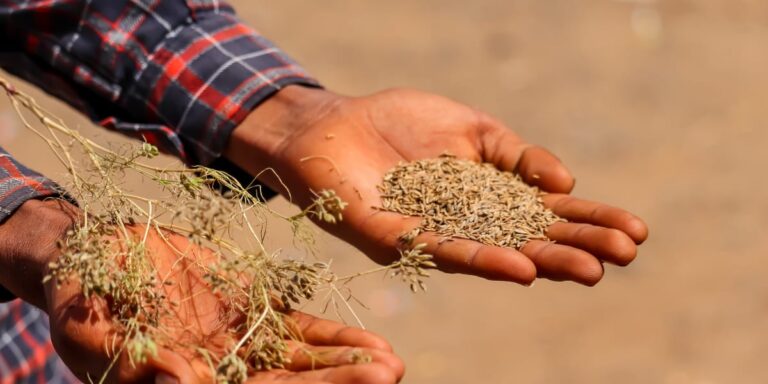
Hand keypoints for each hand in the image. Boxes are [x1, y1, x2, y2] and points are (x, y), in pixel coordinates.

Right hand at [0, 200, 403, 383]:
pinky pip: (300, 329)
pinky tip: (371, 343)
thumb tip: (187, 383)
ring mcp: (245, 345)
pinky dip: (333, 336)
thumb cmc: (81, 308)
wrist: (95, 259)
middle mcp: (228, 375)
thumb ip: (140, 363)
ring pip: (305, 361)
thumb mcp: (98, 337)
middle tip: (390, 374)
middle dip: (340, 382)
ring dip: (348, 363)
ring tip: (392, 362)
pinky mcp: (254, 311)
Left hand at [226, 86, 647, 285]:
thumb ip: (517, 154)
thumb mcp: (472, 128)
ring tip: (588, 269)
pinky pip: (444, 251)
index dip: (589, 222)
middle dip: (577, 246)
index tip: (636, 231)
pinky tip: (520, 266)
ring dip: (542, 261)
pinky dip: (484, 259)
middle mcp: (467, 224)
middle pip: (529, 240)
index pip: (546, 214)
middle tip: (627, 256)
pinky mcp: (396, 239)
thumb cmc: (399, 122)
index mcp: (487, 198)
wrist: (332, 123)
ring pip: (495, 254)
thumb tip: (566, 185)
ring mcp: (434, 235)